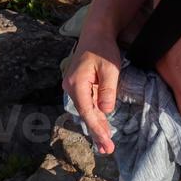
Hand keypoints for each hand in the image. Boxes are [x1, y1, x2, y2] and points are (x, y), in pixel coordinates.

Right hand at [62, 29, 121, 153]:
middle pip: (85, 114)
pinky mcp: (79, 85)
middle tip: (108, 150)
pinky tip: (103, 126)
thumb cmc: (103, 48)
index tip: (106, 142)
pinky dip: (95, 115)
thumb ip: (107, 90)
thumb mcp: (110, 69)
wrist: (97, 31)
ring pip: (86, 110)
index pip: (87, 112)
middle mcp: (71, 87)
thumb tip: (105, 111)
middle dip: (96, 132)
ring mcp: (73, 86)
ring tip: (106, 144)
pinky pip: (87, 103)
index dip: (97, 129)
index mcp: (76, 83)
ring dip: (96, 126)